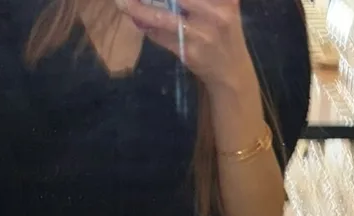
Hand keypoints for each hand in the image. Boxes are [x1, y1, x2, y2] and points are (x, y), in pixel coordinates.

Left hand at [117, 0, 252, 90]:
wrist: (231, 71)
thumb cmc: (223, 32)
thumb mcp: (221, 6)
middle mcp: (215, 12)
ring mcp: (201, 34)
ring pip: (163, 17)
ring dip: (140, 10)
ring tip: (122, 3)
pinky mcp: (189, 52)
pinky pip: (161, 37)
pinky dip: (148, 28)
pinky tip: (137, 19)